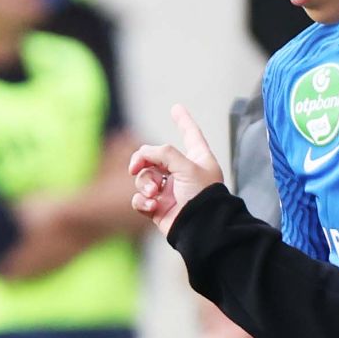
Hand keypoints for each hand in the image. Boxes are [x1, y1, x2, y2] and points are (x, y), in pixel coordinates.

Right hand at [130, 104, 223, 236]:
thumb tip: (143, 156)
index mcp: (197, 159)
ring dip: (144, 184)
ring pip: (143, 178)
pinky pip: (140, 199)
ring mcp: (169, 191)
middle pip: (154, 156)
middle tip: (136, 166)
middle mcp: (183, 173)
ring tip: (154, 194)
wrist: (200, 230)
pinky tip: (151, 206)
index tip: (176, 108)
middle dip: (143, 161)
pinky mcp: (158, 208)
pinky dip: (141, 201)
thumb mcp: (187, 166)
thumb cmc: (202, 196)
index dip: (184, 120)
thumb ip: (164, 152)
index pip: (191, 134)